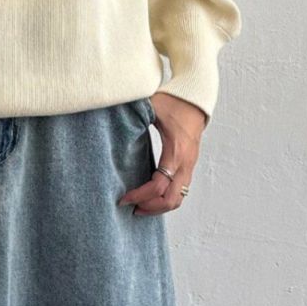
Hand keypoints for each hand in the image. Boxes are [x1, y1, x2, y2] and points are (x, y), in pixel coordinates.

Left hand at [117, 92, 205, 214]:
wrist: (196, 98)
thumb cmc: (173, 102)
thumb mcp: (151, 108)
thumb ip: (132, 117)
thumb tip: (110, 123)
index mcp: (175, 152)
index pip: (158, 186)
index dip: (140, 196)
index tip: (123, 198)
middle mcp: (185, 163)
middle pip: (171, 200)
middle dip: (150, 207)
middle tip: (131, 207)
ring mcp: (189, 166)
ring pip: (178, 199)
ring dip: (159, 207)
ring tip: (140, 206)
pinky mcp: (189, 166)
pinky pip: (181, 191)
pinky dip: (166, 199)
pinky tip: (151, 197)